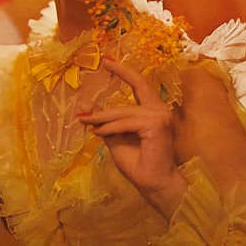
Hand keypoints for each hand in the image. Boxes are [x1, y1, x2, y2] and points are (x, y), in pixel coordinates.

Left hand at [78, 57, 186, 220]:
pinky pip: (125, 122)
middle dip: (113, 85)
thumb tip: (86, 108)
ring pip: (124, 111)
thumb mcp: (116, 138)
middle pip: (133, 91)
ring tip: (86, 122)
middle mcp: (160, 109)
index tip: (107, 61)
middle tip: (95, 79)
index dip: (124, 71)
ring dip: (102, 118)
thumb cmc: (138, 164)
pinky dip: (110, 127)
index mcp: (153, 110)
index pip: (139, 84)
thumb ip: (105, 122)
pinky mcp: (155, 125)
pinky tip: (97, 132)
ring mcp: (160, 116)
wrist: (154, 185)